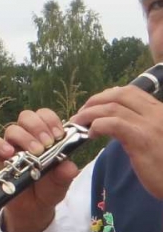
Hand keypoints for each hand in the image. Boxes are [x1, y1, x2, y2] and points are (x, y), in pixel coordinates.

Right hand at [0, 108, 77, 231]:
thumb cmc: (48, 189)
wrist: (33, 207)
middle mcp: (28, 138)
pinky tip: (9, 154)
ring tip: (33, 153)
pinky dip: (0, 145)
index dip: (51, 121)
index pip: (45, 116)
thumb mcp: (62, 182)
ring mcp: (12, 146)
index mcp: (45, 137)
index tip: (58, 135)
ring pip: (12, 129)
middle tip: (47, 144)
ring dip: (24, 138)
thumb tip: (69, 166)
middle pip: (27, 117)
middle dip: (38, 127)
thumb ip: (66, 174)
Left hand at [72, 84, 162, 198]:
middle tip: (81, 114)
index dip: (108, 95)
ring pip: (112, 107)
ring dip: (89, 113)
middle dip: (95, 101)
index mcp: (160, 111)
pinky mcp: (141, 139)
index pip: (131, 92)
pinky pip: (113, 124)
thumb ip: (142, 125)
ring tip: (78, 124)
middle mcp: (157, 113)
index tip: (94, 106)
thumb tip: (117, 120)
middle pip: (119, 94)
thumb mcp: (158, 138)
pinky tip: (91, 134)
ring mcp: (150, 124)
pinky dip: (97, 125)